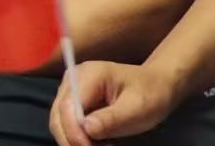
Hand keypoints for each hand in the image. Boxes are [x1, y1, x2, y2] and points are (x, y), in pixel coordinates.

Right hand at [50, 61, 178, 144]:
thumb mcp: (137, 107)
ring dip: (75, 140)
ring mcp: (71, 90)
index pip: (68, 106)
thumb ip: (111, 118)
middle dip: (71, 138)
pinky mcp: (74, 101)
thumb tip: (86, 129)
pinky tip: (97, 143)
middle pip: (58, 114)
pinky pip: (67, 123)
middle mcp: (72, 80)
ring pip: (59, 121)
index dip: (73, 131)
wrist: (156, 84)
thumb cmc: (150, 94)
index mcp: (87, 75)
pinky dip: (79, 138)